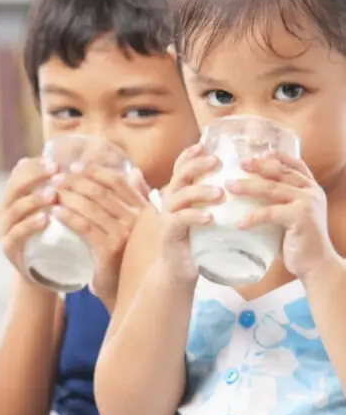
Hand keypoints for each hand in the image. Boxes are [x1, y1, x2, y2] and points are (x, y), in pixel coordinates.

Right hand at [0, 158, 57, 276]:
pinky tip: (45, 219)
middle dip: (35, 176)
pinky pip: (16, 233)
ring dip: (34, 198)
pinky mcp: (9, 248)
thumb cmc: (54, 236)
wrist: (45, 273)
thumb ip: (61, 190)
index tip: (56, 161)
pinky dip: (30, 224)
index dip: (37, 165)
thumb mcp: (55, 210)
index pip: (20, 173)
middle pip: (15, 186)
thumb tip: (82, 165)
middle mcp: (5, 210)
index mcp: (15, 197)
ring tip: (53, 194)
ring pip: (15, 209)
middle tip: (56, 170)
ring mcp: (5, 229)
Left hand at [51, 165, 148, 305]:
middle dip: (74, 182)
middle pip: (100, 192)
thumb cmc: (127, 254)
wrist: (126, 290)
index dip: (94, 171)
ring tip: (51, 192)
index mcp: (144, 210)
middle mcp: (137, 221)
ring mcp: (124, 235)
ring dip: (67, 196)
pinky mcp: (108, 250)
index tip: (73, 166)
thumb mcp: (135, 225)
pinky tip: (55, 211)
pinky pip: (84, 226)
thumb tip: (135, 172)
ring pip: (90, 207)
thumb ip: (138, 198)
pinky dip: (68, 216)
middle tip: (55, 178)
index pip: (117, 182)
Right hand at [160, 143, 223, 284]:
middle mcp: (171, 199)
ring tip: (220, 193)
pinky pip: (180, 219)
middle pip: (181, 175)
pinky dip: (194, 216)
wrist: (181, 269)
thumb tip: (245, 186)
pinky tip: (209, 217)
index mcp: (180, 192)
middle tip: (217, 162)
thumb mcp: (208, 216)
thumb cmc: (199, 240)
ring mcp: (168, 215)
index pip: (181, 166)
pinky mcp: (169, 232)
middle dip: (198, 165)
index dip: (191, 154)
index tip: (206, 145)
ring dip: (200, 191)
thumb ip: (219, 202)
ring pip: (181, 195)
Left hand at [226, 152, 334, 279]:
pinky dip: (253, 217)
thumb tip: (250, 198)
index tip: (261, 151)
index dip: (279, 156)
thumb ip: (280, 204)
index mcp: (311, 188)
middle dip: (258, 166)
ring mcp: (307, 203)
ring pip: (272, 188)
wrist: (317, 265)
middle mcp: (311, 191)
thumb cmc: (300, 243)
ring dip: (248, 186)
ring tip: (230, 186)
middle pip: (280, 172)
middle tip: (239, 163)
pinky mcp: (300, 218)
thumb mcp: (292, 217)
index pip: (296, 165)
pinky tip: (238, 223)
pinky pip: (271, 213)